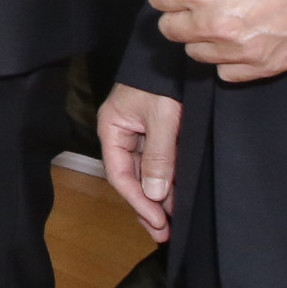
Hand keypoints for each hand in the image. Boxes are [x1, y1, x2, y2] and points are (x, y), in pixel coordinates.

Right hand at [98, 82, 182, 242]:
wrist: (174, 54)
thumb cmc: (162, 80)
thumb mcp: (162, 118)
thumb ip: (158, 156)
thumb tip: (155, 195)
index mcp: (112, 129)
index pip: (120, 174)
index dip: (138, 201)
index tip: (157, 221)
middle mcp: (122, 134)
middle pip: (131, 178)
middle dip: (146, 206)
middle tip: (163, 233)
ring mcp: (138, 134)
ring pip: (145, 173)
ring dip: (157, 197)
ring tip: (169, 223)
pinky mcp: (156, 132)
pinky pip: (157, 163)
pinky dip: (165, 182)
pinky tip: (174, 198)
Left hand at [150, 0, 286, 82]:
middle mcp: (212, 23)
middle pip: (170, 29)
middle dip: (180, 13)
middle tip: (202, 2)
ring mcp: (237, 49)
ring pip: (196, 53)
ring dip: (202, 38)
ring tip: (225, 20)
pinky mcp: (262, 65)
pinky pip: (226, 72)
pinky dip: (228, 59)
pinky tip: (240, 40)